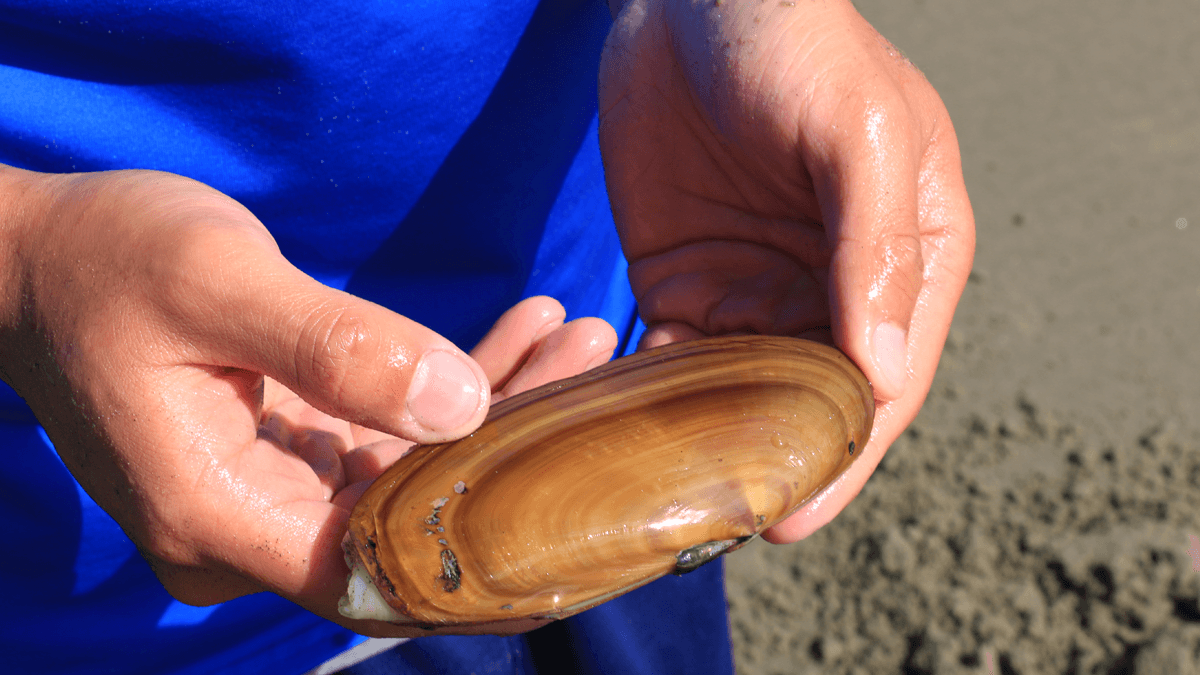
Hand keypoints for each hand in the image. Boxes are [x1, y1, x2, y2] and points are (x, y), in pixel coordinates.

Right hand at [0, 167, 616, 635]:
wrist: (40, 260)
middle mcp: (249, 529)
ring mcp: (273, 496)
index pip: (382, 577)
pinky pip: (390, 439)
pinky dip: (453, 389)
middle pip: (414, 520)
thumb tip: (460, 407)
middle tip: (598, 358)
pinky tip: (522, 333)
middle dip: (515, 444)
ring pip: (414, 475)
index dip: (490, 553)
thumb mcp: (218, 284)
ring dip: (498, 406)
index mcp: (220, 514)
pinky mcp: (289, 456)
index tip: (583, 491)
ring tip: (578, 335)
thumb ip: (337, 350)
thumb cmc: (107, 261)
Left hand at [599, 0, 973, 540]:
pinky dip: (649, 399)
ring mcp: (754, 287)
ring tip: (662, 502)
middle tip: (717, 527)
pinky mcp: (683, 279)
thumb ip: (875, 249)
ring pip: (737, 394)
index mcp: (904, 260)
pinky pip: (670, 358)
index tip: (795, 518)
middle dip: (770, 465)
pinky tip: (619, 436)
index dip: (844, 454)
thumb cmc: (794, 43)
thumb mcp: (856, 134)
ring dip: (705, 444)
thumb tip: (877, 376)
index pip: (884, 380)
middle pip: (810, 402)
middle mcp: (832, 287)